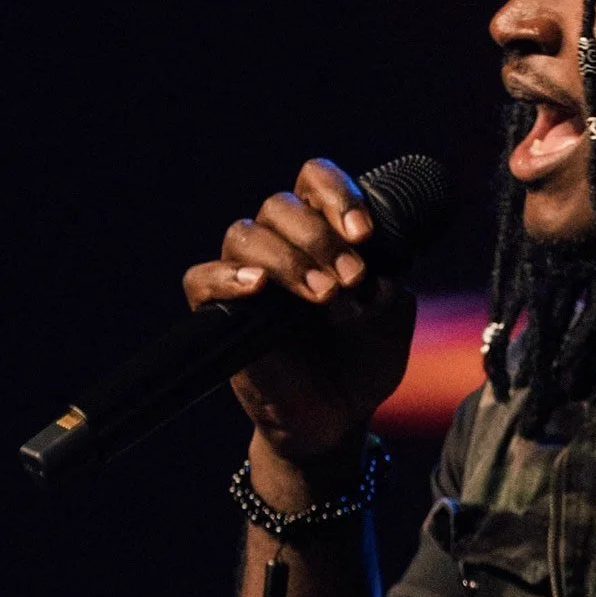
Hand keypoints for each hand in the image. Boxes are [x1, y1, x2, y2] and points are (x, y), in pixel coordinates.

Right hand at [182, 158, 416, 465]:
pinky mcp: (220, 312)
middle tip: (351, 277)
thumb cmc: (365, 361)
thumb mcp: (393, 316)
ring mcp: (248, 276)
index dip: (337, 194)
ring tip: (324, 295)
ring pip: (246, 233)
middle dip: (320, 237)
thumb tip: (361, 275)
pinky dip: (228, 277)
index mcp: (324, 232)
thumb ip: (386, 283)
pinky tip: (260, 288)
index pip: (315, 179)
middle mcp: (282, 245)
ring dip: (288, 258)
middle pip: (281, 204)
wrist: (339, 417)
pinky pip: (202, 278)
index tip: (365, 234)